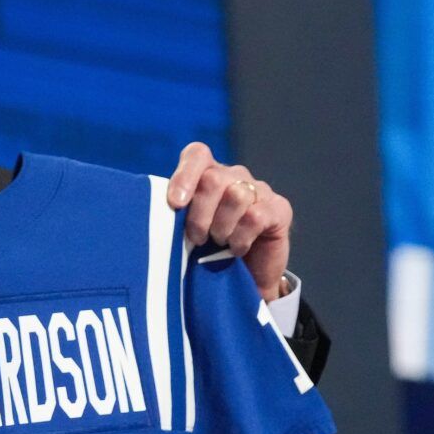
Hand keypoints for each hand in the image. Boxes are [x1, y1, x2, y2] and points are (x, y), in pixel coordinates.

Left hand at [167, 142, 292, 297]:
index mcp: (207, 174)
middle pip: (213, 179)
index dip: (184, 176)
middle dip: (199, 214)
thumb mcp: (186, 231)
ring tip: (219, 242)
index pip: (197, 155)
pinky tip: (237, 248)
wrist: (246, 278)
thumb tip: (154, 214)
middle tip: (196, 238)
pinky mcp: (278, 208)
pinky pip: (255, 216)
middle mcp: (234, 176)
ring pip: (236, 195)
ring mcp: (258, 189)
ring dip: (221, 227)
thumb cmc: (208, 251)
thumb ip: (176, 216)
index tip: (175, 204)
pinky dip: (241, 237)